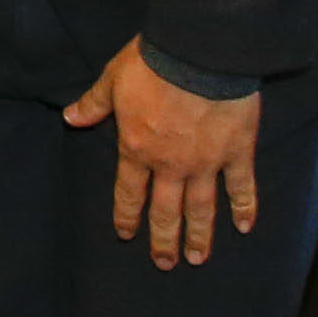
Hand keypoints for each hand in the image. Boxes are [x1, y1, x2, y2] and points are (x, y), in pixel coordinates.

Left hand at [61, 41, 263, 268]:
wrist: (199, 52)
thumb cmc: (152, 63)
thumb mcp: (113, 79)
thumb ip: (94, 104)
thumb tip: (71, 118)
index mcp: (137, 149)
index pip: (129, 193)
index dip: (127, 216)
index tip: (126, 236)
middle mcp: (170, 165)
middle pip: (166, 211)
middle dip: (163, 240)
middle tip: (165, 264)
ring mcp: (205, 163)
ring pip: (201, 208)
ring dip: (198, 237)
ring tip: (196, 259)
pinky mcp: (236, 152)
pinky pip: (241, 187)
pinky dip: (246, 208)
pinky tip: (245, 228)